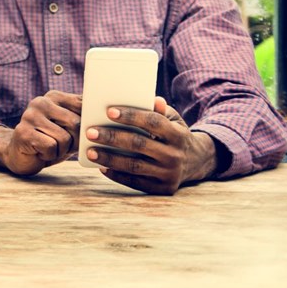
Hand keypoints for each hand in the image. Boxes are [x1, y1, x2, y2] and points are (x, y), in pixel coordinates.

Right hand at [0, 90, 82, 176]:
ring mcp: (29, 116)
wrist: (20, 156)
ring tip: (50, 148)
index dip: (87, 125)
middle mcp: (40, 102)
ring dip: (61, 150)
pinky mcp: (23, 132)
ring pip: (64, 138)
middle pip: (76, 123)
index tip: (79, 132)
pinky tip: (40, 152)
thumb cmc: (51, 142)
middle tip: (61, 144)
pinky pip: (51, 147)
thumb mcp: (70, 128)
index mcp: (54, 96)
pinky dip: (49, 155)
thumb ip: (84, 118)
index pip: (83, 105)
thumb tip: (102, 116)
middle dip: (74, 141)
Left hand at [84, 97, 215, 194]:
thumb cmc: (174, 134)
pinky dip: (117, 175)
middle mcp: (175, 155)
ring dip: (110, 159)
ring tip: (90, 152)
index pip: (153, 122)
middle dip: (112, 137)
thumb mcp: (173, 120)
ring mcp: (169, 173)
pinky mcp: (163, 188)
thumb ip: (160, 110)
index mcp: (177, 134)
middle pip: (139, 144)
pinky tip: (101, 167)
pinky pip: (136, 182)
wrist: (196, 162)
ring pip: (134, 165)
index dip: (131, 116)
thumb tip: (152, 98)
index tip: (109, 111)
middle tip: (90, 132)